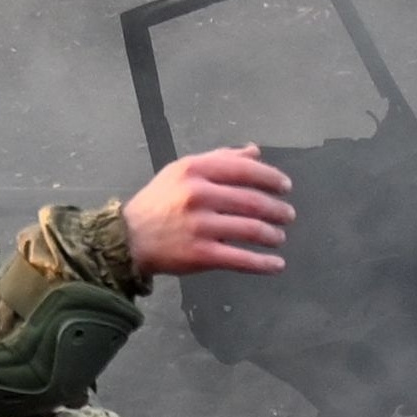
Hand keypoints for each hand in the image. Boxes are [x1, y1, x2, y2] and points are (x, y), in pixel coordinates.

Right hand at [120, 144, 294, 277]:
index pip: (244, 170)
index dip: (270, 178)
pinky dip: (263, 264)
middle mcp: (198, 195)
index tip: (286, 187)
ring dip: (272, 235)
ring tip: (279, 237)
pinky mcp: (200, 255)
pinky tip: (277, 265)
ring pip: (250, 230)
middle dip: (277, 210)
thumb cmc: (159, 202)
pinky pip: (240, 259)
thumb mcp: (182, 171)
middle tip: (288, 215)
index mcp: (195, 170)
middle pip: (252, 201)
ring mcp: (200, 226)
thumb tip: (255, 152)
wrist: (128, 238)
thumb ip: (219, 159)